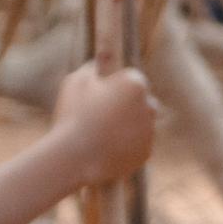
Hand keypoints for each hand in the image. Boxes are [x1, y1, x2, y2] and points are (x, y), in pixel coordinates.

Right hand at [51, 61, 160, 185]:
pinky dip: (125, 145)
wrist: (74, 158)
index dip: (116, 85)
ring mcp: (149, 131)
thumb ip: (92, 68)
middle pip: (143, 100)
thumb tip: (98, 65)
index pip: (133, 77)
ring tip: (99, 133)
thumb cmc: (73, 116)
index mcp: (135, 84)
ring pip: (140, 123)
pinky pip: (136, 144)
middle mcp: (149, 106)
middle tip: (102, 113)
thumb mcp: (75, 81)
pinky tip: (104, 148)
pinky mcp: (145, 153)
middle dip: (127, 104)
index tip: (102, 93)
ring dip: (126, 125)